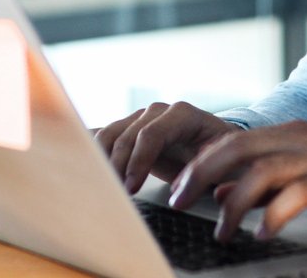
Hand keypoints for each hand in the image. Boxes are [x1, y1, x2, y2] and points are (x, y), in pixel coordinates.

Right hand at [93, 102, 239, 193]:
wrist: (217, 146)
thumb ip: (203, 171)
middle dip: (117, 167)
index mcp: (183, 114)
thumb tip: (180, 188)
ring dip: (103, 161)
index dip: (138, 162)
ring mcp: (141, 118)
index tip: (131, 188)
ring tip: (102, 187)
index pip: (151, 134)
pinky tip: (83, 166)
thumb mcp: (223, 163)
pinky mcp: (129, 129)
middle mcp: (158, 112)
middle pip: (126, 135)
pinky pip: (104, 136)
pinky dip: (92, 151)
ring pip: (110, 134)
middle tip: (113, 194)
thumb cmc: (222, 154)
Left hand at [167, 120, 306, 241]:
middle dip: (201, 175)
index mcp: (289, 134)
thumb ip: (262, 182)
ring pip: (262, 172)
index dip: (199, 163)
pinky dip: (274, 216)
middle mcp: (301, 139)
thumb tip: (217, 193)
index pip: (231, 140)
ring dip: (234, 204)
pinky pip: (298, 195)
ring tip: (222, 232)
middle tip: (178, 201)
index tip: (176, 186)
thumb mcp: (301, 175)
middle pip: (237, 148)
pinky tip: (262, 234)